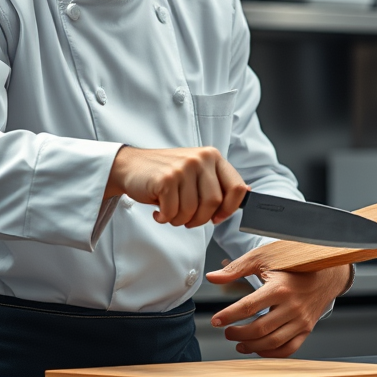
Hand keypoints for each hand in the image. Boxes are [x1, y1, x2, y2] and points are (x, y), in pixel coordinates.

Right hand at [105, 146, 248, 227]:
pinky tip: (159, 211)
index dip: (229, 208)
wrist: (130, 166)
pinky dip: (165, 218)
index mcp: (212, 157)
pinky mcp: (166, 179)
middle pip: (214, 203)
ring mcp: (183, 168)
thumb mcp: (196, 172)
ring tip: (170, 211)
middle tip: (187, 218)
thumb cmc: (165, 173)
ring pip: (193, 211)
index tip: (217, 217)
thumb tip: (246, 193)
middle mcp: (200, 159)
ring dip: (180, 220)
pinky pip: (174, 212)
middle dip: (200, 219)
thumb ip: (218, 182)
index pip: (237, 187)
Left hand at [205, 252, 351, 357]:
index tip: (216, 320)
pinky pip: (289, 349)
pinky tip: (258, 348)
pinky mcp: (307, 328)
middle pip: (259, 329)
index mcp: (279, 288)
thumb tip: (212, 277)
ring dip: (251, 346)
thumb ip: (236, 268)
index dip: (228, 315)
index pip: (248, 307)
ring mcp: (301, 320)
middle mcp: (292, 306)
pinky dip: (271, 353)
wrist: (326, 270)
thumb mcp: (263, 257)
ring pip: (273, 342)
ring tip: (238, 343)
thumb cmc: (293, 261)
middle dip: (238, 333)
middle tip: (226, 331)